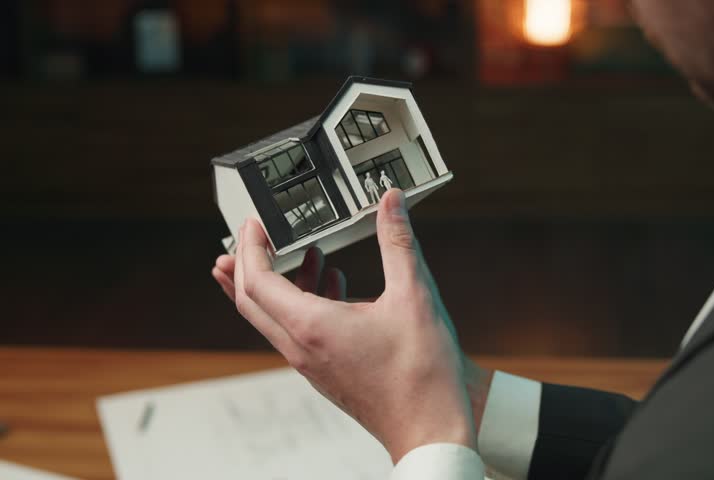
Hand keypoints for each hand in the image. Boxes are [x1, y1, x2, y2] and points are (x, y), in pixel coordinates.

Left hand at [211, 189, 489, 462]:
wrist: (431, 428)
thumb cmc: (423, 373)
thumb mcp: (415, 295)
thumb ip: (398, 242)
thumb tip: (391, 202)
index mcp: (313, 327)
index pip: (257, 281)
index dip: (249, 247)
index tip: (252, 223)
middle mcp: (302, 348)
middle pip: (251, 302)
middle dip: (244, 265)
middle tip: (249, 237)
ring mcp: (312, 364)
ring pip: (274, 318)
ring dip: (277, 283)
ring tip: (296, 254)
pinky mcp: (327, 371)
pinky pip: (297, 332)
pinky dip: (303, 302)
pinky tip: (334, 284)